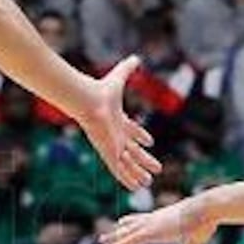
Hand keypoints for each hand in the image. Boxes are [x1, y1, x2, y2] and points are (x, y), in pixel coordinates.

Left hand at [71, 55, 157, 191]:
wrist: (87, 101)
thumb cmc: (101, 90)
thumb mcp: (119, 77)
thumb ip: (127, 68)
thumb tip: (136, 56)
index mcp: (118, 120)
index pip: (132, 130)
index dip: (140, 136)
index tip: (150, 142)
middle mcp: (115, 134)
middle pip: (133, 151)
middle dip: (144, 160)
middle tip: (156, 168)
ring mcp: (112, 145)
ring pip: (127, 163)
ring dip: (137, 173)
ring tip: (148, 184)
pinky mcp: (109, 152)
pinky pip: (120, 169)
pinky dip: (128, 178)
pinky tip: (136, 187)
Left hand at [101, 189, 221, 243]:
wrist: (205, 210)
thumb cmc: (205, 221)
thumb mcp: (196, 237)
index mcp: (162, 217)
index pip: (141, 219)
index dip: (130, 223)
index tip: (120, 224)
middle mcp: (153, 220)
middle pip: (129, 227)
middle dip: (117, 234)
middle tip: (103, 239)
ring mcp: (151, 225)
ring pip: (127, 236)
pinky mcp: (151, 233)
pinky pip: (130, 243)